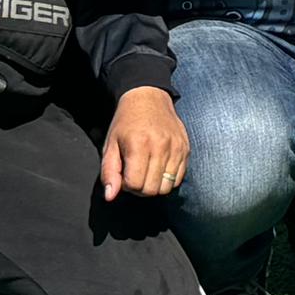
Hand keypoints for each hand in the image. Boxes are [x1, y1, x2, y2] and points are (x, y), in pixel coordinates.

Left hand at [98, 84, 188, 199]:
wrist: (149, 98)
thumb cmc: (126, 123)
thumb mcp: (110, 145)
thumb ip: (109, 172)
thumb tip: (110, 197)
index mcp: (138, 145)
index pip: (134, 185)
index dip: (126, 185)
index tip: (124, 173)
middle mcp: (160, 146)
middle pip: (151, 189)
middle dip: (140, 188)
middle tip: (135, 174)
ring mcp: (176, 148)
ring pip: (166, 187)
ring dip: (154, 185)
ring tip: (147, 172)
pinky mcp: (185, 148)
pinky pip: (179, 178)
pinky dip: (168, 179)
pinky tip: (159, 167)